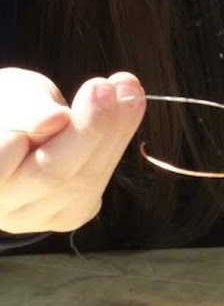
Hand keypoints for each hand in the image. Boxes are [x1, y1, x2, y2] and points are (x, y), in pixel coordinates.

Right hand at [0, 67, 145, 233]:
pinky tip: (129, 106)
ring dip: (115, 129)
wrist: (16, 127)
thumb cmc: (10, 106)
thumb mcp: (13, 94)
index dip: (31, 138)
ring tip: (127, 88)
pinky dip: (118, 141)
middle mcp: (6, 209)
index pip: (2, 164)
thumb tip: (53, 121)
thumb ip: (27, 109)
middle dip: (90, 127)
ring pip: (84, 181)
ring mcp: (40, 218)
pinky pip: (98, 182)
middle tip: (108, 88)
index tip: (61, 112)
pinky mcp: (70, 213)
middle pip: (52, 174)